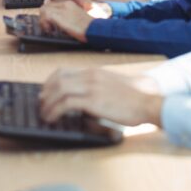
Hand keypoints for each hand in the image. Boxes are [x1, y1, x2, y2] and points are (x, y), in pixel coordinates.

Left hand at [37, 0, 93, 41]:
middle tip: (48, 26)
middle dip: (44, 16)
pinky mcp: (59, 16)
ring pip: (43, 9)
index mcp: (71, 2)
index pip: (53, 0)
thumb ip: (70, 16)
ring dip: (43, 20)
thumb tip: (58, 21)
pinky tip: (50, 30)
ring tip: (49, 28)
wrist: (95, 29)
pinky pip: (45, 16)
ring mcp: (62, 8)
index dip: (49, 9)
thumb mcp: (80, 18)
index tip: (49, 18)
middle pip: (46, 5)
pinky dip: (44, 24)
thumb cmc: (90, 27)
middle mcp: (65, 3)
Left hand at [39, 67, 163, 125]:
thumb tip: (85, 99)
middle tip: (41, 105)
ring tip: (45, 115)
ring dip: (47, 103)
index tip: (45, 92)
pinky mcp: (93, 100)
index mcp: (95, 72)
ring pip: (58, 90)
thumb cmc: (135, 97)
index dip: (50, 82)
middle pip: (58, 79)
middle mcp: (91, 76)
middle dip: (45, 93)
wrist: (149, 101)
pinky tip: (52, 118)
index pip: (64, 71)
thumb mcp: (113, 86)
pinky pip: (65, 103)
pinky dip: (54, 111)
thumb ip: (98, 87)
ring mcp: (92, 87)